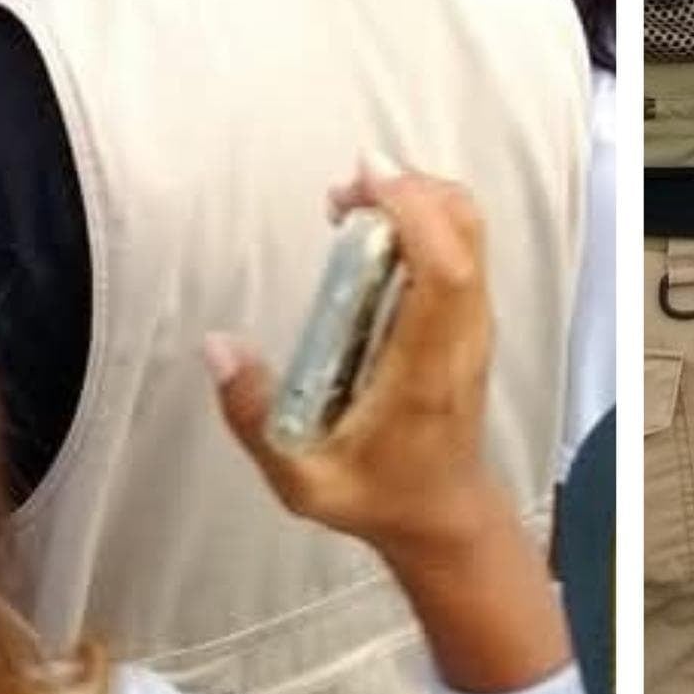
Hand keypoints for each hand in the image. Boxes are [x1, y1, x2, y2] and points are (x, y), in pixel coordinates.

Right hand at [213, 169, 511, 562]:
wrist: (445, 517)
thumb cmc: (377, 497)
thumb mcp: (301, 480)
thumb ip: (255, 418)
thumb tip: (218, 345)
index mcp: (427, 369)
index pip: (444, 270)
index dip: (412, 209)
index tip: (364, 177)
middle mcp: (463, 335)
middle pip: (466, 231)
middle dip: (409, 188)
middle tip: (345, 189)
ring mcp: (476, 324)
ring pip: (470, 230)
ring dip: (417, 198)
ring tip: (352, 205)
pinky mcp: (473, 320)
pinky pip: (463, 246)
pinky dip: (426, 217)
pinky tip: (376, 232)